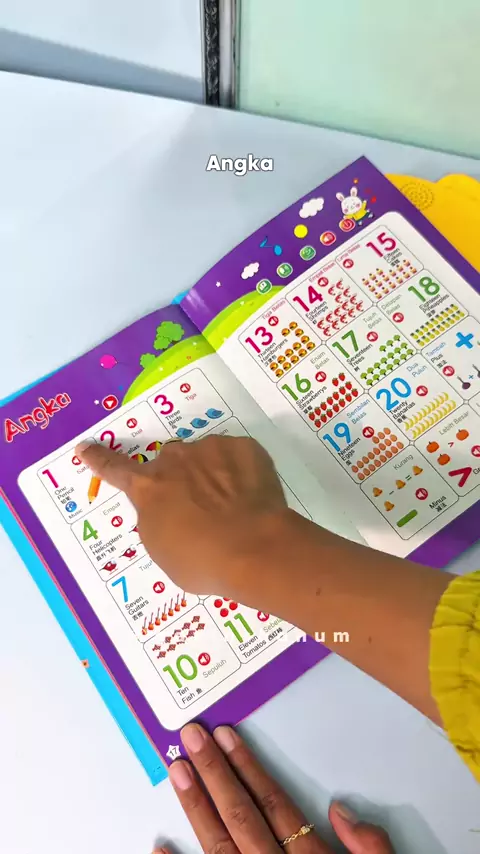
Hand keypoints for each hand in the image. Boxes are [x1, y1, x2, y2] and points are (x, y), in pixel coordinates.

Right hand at [75, 436, 289, 601]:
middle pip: (172, 465)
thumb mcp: (163, 551)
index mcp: (149, 488)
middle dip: (182, 480)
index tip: (85, 447)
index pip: (116, 470)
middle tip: (203, 509)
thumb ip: (158, 521)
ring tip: (234, 508)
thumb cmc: (203, 562)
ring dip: (214, 476)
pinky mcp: (244, 447)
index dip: (99, 459)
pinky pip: (237, 457)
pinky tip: (253, 498)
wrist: (255, 548)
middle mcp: (175, 461)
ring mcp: (211, 449)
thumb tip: (167, 510)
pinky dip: (242, 473)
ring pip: (207, 458)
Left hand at [158, 723, 393, 853]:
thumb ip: (369, 848)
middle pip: (242, 818)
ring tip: (178, 772)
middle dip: (215, 774)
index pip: (276, 807)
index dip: (249, 769)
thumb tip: (338, 809)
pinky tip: (159, 847)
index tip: (227, 738)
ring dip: (196, 808)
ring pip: (220, 848)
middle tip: (191, 740)